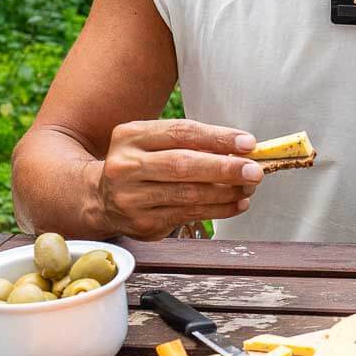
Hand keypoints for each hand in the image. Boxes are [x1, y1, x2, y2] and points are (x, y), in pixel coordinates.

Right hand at [96, 120, 262, 238]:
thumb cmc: (140, 164)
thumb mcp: (153, 142)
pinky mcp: (142, 223)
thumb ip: (191, 142)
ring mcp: (132, 197)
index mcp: (131, 136)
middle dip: (224, 168)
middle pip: (183, 165)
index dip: (217, 138)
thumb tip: (241, 149)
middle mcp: (127, 166)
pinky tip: (235, 204)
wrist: (100, 197)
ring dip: (226, 193)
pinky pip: (188, 215)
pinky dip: (217, 210)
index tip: (248, 143)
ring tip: (248, 188)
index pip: (181, 132)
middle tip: (254, 171)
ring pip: (188, 195)